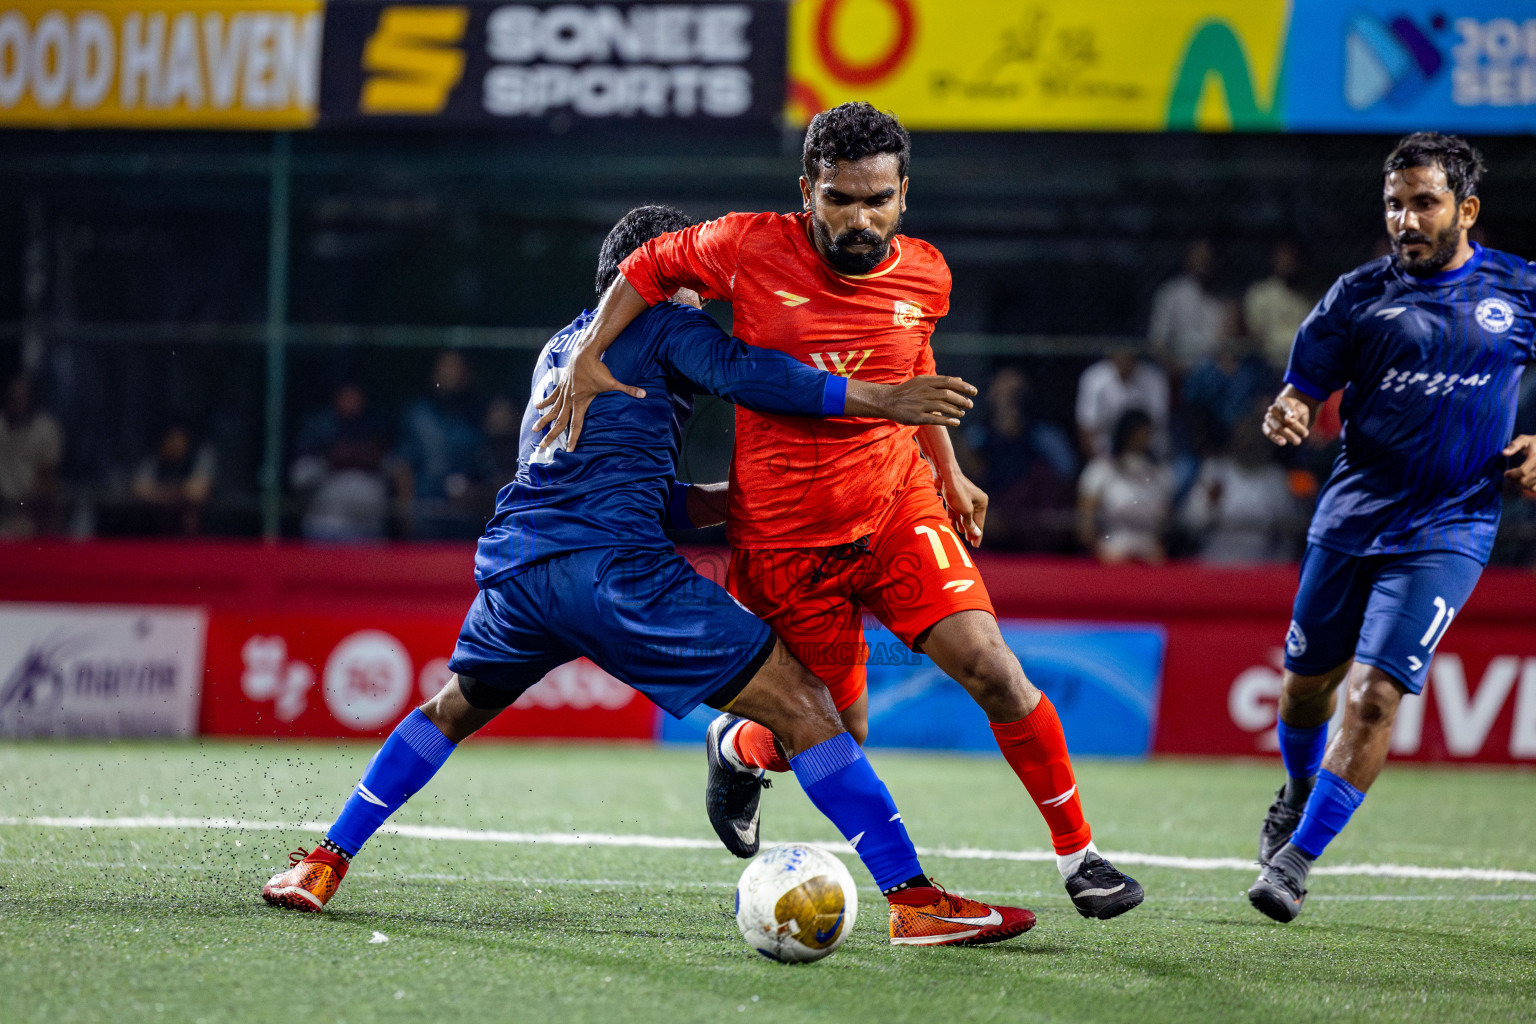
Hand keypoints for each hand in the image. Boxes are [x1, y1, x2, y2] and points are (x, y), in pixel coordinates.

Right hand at [533, 345, 645, 450]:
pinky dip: (545, 402)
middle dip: (551, 435)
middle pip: (559, 421)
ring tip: (534, 429)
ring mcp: (564, 392)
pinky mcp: (562, 384)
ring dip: (543, 420)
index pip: (576, 425)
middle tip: (542, 446)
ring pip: (552, 410)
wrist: (584, 352)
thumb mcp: (613, 382)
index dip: (573, 438)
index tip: (569, 450)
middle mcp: (569, 400)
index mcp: (580, 402)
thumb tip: (644, 394)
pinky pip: (552, 396)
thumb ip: (628, 390)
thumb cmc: (599, 368)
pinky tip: (537, 407)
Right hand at [845, 375, 975, 424]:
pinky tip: (956, 422)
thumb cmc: (907, 392)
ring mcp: (920, 404)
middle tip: (970, 404)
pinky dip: (947, 420)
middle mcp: (924, 391)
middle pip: (947, 394)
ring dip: (955, 410)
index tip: (974, 392)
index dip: (963, 387)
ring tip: (963, 413)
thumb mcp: (922, 382)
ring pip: (942, 406)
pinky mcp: (917, 417)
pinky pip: (935, 418)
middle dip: (961, 399)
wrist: (887, 401)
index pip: (948, 382)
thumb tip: (960, 380)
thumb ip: (941, 381)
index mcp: (926, 381)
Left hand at [940, 470, 987, 546]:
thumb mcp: (965, 511)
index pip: (980, 523)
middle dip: (970, 530)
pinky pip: (955, 510)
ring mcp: (964, 498)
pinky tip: (952, 525)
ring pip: (963, 515)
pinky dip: (954, 518)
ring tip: (961, 534)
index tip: (976, 545)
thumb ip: (970, 523)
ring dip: (962, 524)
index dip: (977, 535)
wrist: (944, 474)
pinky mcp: (953, 497)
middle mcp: (974, 500)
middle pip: (972, 519)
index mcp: (981, 503)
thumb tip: (976, 533)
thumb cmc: (957, 491)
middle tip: (970, 543)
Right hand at [1262, 394, 1310, 445]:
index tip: (1293, 417)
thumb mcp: (1303, 409)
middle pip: (1282, 419)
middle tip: (1305, 434)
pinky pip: (1268, 432)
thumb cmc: (1298, 411)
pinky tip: (1282, 442)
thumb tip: (1289, 418)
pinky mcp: (1266, 427)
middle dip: (1294, 427)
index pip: (1285, 405)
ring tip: (1297, 442)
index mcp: (1282, 401)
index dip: (1289, 411)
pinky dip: (1275, 438)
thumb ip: (1297, 412)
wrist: (1293, 416)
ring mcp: (1269, 418)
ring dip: (1287, 435)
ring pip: (1277, 427)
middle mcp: (1273, 409)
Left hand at [1505, 434, 1535, 490]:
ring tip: (1517, 478)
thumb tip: (1504, 453)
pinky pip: (1535, 489)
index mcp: (1535, 457)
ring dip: (1521, 484)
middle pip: (1526, 480)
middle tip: (1510, 476)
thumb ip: (1514, 445)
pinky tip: (1525, 480)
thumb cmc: (1534, 442)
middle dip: (1515, 480)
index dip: (1512, 474)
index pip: (1523, 471)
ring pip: (1531, 486)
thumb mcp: (1524, 440)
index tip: (1506, 473)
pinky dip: (1529, 487)